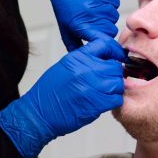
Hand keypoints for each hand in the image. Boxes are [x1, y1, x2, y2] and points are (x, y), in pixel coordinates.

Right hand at [0, 37, 124, 157]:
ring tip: (104, 93)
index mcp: (77, 58)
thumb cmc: (49, 92)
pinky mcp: (97, 103)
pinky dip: (113, 101)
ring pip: (118, 83)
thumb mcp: (64, 67)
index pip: (104, 44)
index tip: (114, 58)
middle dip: (114, 74)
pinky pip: (116, 99)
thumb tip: (102, 60)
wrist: (40, 112)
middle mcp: (87, 69)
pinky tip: (103, 102)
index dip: (113, 52)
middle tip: (107, 81)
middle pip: (114, 66)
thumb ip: (84, 61)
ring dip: (114, 88)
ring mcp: (93, 86)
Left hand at [47, 0, 119, 50]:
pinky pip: (115, 2)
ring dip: (106, 14)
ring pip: (114, 16)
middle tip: (94, 20)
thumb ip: (75, 45)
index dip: (106, 44)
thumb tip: (84, 59)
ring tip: (93, 8)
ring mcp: (99, 0)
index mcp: (81, 24)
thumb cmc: (65, 5)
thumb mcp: (65, 27)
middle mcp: (91, 13)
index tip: (107, 46)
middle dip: (105, 28)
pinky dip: (109, 2)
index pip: (103, 40)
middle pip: (111, 29)